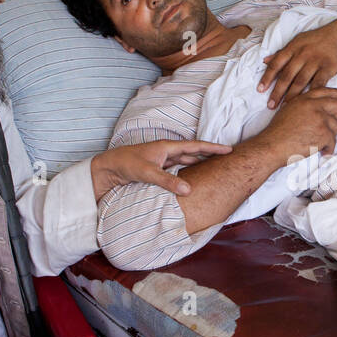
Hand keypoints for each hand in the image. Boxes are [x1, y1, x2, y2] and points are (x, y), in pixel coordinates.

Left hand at [92, 139, 231, 199]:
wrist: (108, 168)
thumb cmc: (126, 164)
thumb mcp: (147, 172)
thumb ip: (167, 181)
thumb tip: (188, 189)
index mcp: (166, 147)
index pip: (195, 146)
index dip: (212, 148)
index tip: (228, 149)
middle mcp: (166, 152)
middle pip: (193, 152)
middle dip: (210, 155)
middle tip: (227, 158)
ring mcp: (162, 160)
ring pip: (186, 161)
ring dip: (199, 163)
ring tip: (215, 167)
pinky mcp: (158, 169)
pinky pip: (178, 169)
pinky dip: (188, 171)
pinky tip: (193, 177)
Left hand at [259, 20, 336, 109]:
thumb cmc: (318, 38)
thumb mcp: (298, 40)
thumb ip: (282, 52)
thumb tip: (265, 61)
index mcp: (293, 48)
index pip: (276, 64)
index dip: (267, 77)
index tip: (260, 90)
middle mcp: (302, 54)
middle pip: (287, 76)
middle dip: (277, 92)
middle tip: (271, 105)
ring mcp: (315, 61)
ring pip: (301, 81)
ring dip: (292, 96)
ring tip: (285, 107)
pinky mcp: (328, 67)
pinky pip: (319, 83)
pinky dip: (313, 94)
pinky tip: (307, 103)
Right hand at [260, 86, 336, 158]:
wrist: (272, 146)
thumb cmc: (277, 132)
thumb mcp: (288, 110)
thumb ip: (303, 105)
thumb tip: (315, 108)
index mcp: (304, 99)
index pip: (325, 91)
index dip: (336, 93)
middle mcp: (314, 107)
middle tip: (331, 126)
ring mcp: (320, 120)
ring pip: (336, 126)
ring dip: (330, 136)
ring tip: (320, 142)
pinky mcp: (323, 134)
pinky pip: (333, 141)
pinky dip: (328, 148)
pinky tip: (322, 151)